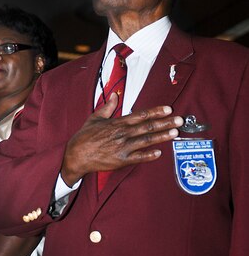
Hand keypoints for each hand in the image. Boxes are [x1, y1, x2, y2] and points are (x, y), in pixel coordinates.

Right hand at [61, 93, 182, 185]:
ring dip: (161, 136)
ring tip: (174, 133)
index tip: (168, 109)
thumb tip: (115, 95)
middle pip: (148, 127)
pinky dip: (149, 155)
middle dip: (165, 123)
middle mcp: (122, 134)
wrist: (76, 155)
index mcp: (117, 123)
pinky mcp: (121, 160)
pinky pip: (138, 157)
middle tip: (179, 120)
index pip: (141, 115)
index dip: (156, 111)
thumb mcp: (95, 118)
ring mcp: (123, 148)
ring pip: (146, 141)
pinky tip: (159, 153)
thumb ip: (108, 107)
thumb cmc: (85, 136)